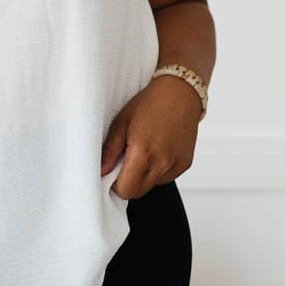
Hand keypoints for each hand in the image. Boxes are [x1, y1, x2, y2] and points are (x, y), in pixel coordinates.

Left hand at [100, 75, 200, 198]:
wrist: (180, 93)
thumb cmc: (150, 103)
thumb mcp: (122, 122)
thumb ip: (110, 150)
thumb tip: (100, 171)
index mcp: (144, 153)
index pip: (125, 190)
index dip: (115, 184)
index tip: (112, 171)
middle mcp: (162, 163)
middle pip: (137, 192)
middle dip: (127, 182)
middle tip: (125, 160)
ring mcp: (175, 165)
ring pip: (151, 186)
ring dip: (143, 176)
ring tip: (143, 151)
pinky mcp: (184, 164)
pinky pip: (165, 178)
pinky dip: (157, 170)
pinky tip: (157, 150)